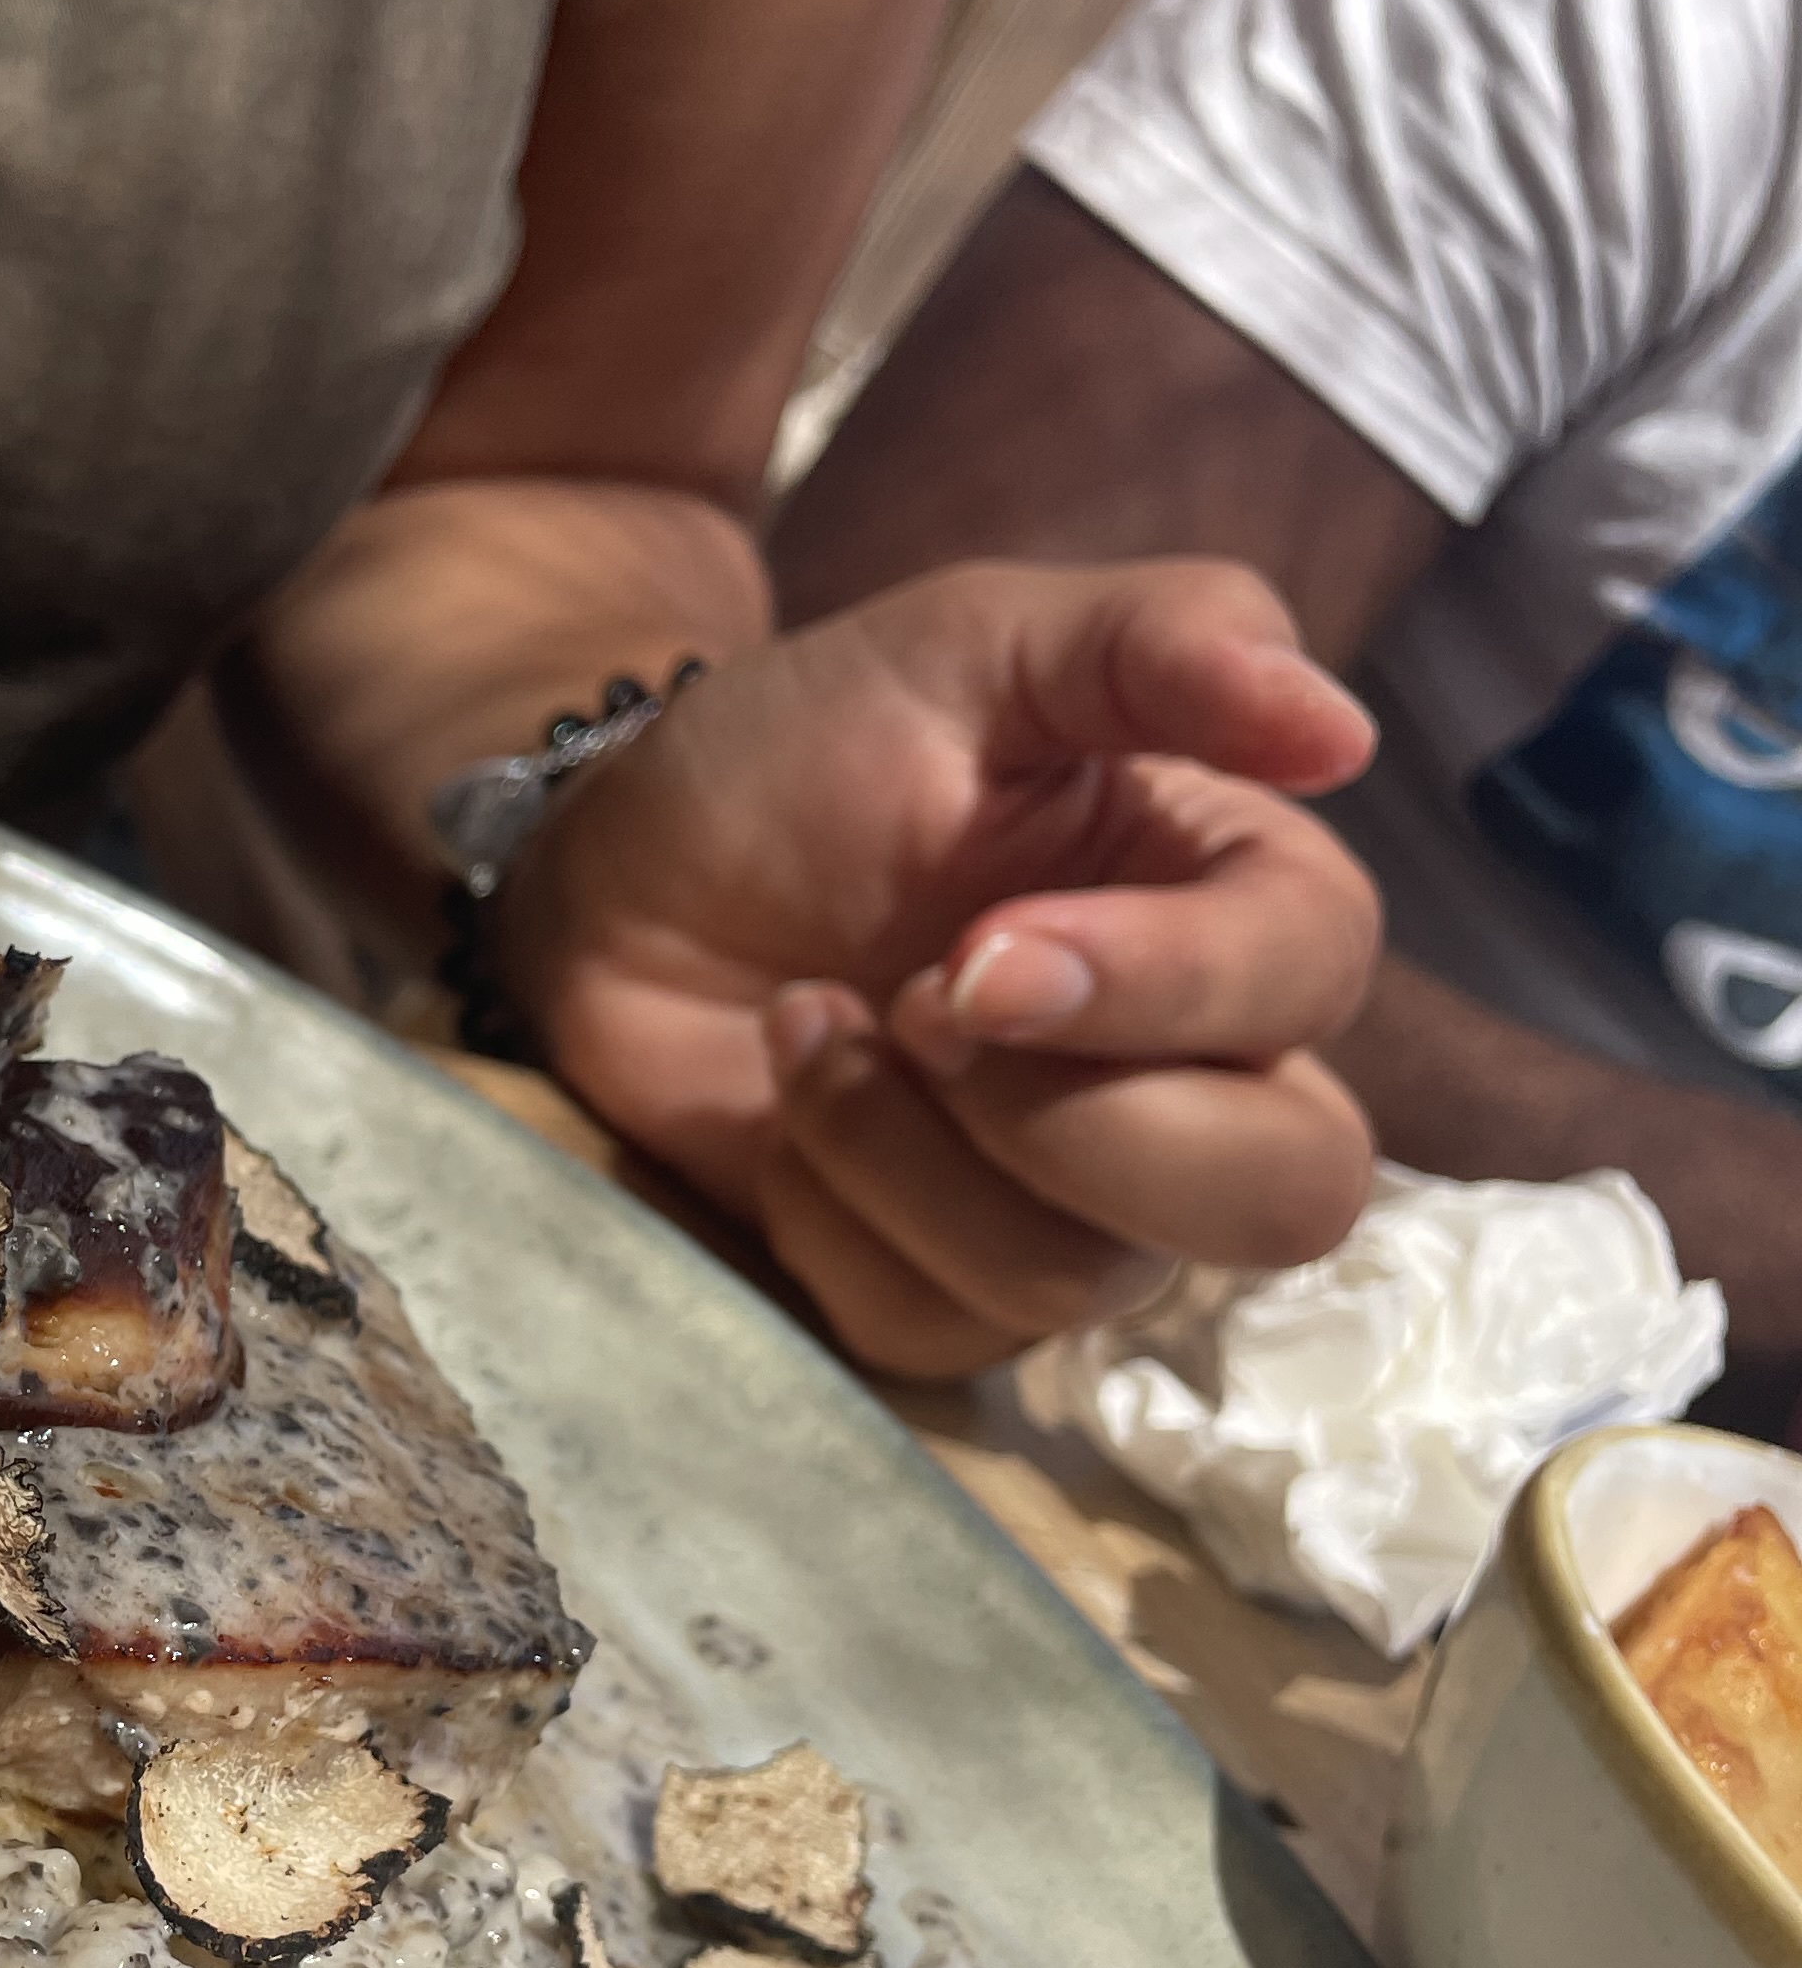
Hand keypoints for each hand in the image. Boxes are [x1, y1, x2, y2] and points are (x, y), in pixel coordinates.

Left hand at [499, 559, 1384, 1375]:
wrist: (626, 870)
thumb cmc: (813, 752)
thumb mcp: (978, 643)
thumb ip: (1163, 641)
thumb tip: (1341, 731)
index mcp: (1240, 910)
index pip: (1315, 985)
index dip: (1162, 986)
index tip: (976, 947)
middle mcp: (1198, 1081)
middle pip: (1280, 1198)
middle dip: (1076, 1123)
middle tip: (912, 1004)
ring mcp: (1076, 1207)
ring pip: (1072, 1277)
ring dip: (897, 1144)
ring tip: (811, 1018)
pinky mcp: (941, 1290)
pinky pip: (928, 1326)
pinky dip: (825, 1211)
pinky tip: (784, 1105)